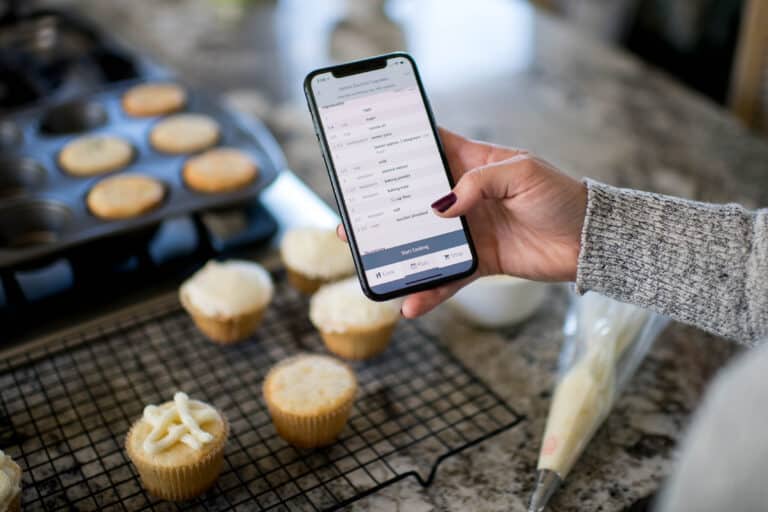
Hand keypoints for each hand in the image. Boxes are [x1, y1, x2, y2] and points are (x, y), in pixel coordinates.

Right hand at [337, 128, 587, 317]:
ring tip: (368, 264)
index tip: (368, 150)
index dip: (400, 147)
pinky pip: (447, 277)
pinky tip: (409, 305)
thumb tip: (439, 208)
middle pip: (415, 200)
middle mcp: (465, 196)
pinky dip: (429, 291)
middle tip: (353, 218)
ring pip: (424, 242)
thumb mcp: (522, 173)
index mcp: (473, 163)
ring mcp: (469, 230)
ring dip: (396, 253)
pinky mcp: (479, 261)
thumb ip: (479, 182)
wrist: (589, 241)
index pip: (430, 149)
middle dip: (384, 208)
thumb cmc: (560, 196)